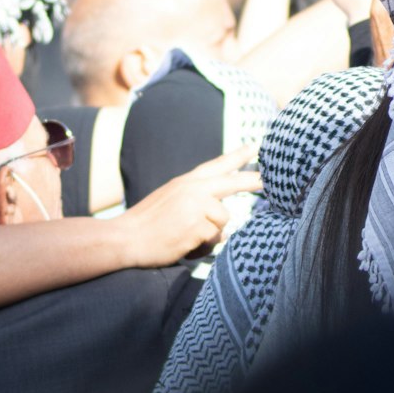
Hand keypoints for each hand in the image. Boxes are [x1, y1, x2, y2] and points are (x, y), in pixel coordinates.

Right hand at [119, 145, 261, 266]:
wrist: (124, 238)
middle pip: (233, 182)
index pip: (216, 165)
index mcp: (185, 182)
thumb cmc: (146, 225)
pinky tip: (183, 246)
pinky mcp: (197, 225)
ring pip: (223, 219)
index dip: (238, 155)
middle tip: (269, 179)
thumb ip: (196, 205)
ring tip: (187, 238)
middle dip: (254, 180)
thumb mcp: (170, 202)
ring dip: (211, 234)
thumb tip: (224, 228)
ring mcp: (195, 206)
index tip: (257, 146)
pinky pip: (214, 238)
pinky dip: (202, 247)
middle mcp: (192, 189)